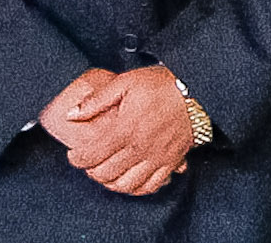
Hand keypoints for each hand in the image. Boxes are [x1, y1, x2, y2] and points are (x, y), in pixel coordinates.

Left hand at [39, 65, 194, 195]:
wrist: (199, 89)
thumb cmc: (164, 84)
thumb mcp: (127, 82)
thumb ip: (97, 100)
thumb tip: (71, 114)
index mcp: (125, 129)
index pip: (90, 156)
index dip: (76, 158)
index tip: (75, 154)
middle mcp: (139, 148)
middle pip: (105, 173)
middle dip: (91, 171)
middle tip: (90, 162)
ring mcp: (156, 157)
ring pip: (126, 185)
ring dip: (111, 183)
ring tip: (107, 173)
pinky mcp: (171, 161)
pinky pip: (151, 186)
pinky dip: (137, 188)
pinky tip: (130, 180)